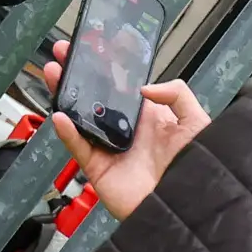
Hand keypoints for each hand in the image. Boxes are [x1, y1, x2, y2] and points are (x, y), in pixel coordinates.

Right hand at [41, 40, 213, 219]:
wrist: (186, 204)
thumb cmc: (198, 166)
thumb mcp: (196, 122)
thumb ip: (177, 95)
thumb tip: (144, 88)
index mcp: (148, 117)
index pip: (121, 86)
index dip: (106, 67)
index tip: (93, 48)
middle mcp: (126, 130)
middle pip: (95, 97)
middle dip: (78, 74)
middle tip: (63, 53)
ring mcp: (110, 148)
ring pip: (80, 117)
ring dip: (65, 94)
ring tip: (53, 73)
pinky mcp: (99, 168)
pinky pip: (78, 147)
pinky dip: (67, 132)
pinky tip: (58, 114)